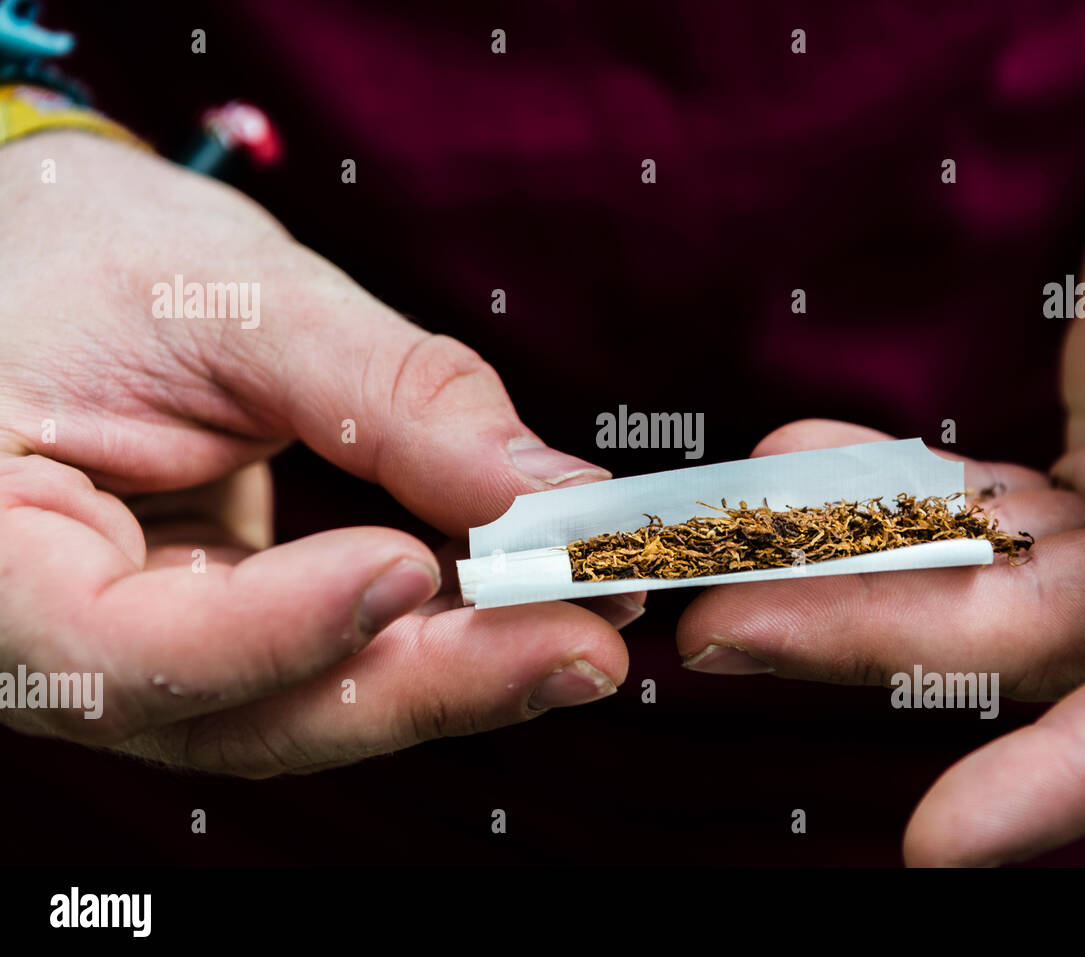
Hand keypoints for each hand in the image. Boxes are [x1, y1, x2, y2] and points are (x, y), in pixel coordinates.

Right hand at [0, 132, 632, 775]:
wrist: (45, 256)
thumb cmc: (91, 253)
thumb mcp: (231, 296)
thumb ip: (390, 398)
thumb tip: (555, 496)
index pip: (113, 652)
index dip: (275, 630)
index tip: (414, 566)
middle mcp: (44, 643)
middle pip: (241, 714)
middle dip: (427, 683)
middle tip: (585, 643)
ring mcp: (133, 656)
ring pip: (300, 709)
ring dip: (455, 676)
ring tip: (586, 627)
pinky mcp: (210, 636)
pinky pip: (325, 666)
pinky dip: (431, 644)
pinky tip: (528, 611)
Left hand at [679, 1, 1084, 863]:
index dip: (1073, 769)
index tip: (939, 839)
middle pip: (1044, 630)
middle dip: (878, 632)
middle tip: (725, 626)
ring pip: (988, 571)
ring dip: (847, 559)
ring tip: (726, 541)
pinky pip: (978, 499)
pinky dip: (886, 489)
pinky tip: (797, 467)